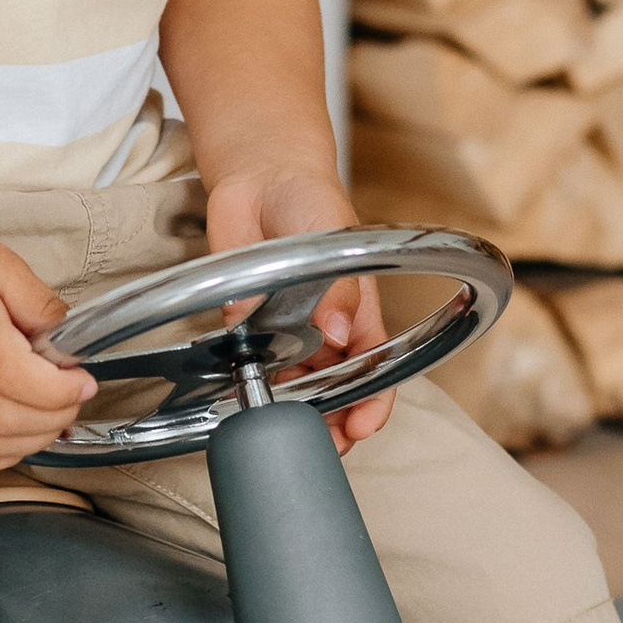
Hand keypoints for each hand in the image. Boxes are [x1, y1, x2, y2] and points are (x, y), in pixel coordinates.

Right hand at [0, 202, 95, 470]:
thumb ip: (38, 302)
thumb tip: (68, 346)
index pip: (13, 377)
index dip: (58, 392)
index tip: (82, 382)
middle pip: (3, 418)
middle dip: (53, 417)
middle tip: (72, 398)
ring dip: (30, 441)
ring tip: (50, 416)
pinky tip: (17, 433)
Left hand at [203, 162, 393, 446]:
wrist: (260, 177)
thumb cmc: (311, 201)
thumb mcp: (336, 236)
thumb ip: (340, 287)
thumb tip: (340, 331)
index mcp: (357, 313)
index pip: (376, 369)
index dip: (374, 402)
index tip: (363, 425)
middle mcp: (323, 330)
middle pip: (335, 390)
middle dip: (333, 422)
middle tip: (323, 445)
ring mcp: (284, 330)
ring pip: (293, 386)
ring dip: (292, 410)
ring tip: (286, 429)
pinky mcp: (246, 323)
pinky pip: (249, 363)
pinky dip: (250, 384)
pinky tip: (247, 399)